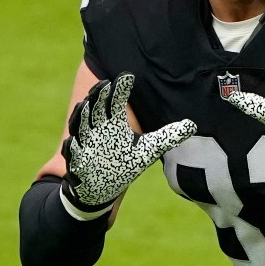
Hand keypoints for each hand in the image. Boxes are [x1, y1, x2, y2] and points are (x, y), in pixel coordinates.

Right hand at [60, 73, 196, 215]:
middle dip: (97, 96)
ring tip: (85, 104)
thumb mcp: (150, 149)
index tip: (128, 76)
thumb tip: (193, 124)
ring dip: (80, 116)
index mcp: (113, 123)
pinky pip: (71, 152)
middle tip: (104, 84)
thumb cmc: (125, 164)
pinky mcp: (77, 162)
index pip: (115, 102)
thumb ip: (169, 136)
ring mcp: (85, 145)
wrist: (102, 189)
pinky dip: (72, 147)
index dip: (119, 89)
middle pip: (94, 108)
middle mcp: (97, 130)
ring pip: (79, 126)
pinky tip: (73, 142)